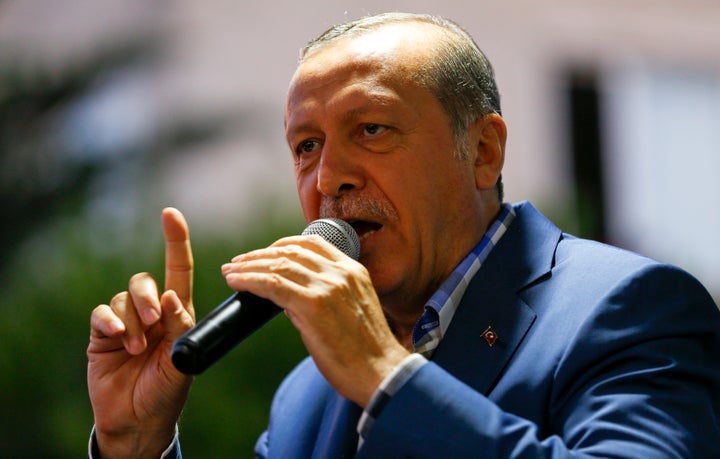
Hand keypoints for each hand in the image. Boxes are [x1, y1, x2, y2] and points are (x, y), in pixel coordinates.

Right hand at [87, 208, 195, 457]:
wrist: (139, 419)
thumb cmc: (167, 390)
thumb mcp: (182, 360)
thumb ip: (180, 328)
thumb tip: (172, 297)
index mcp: (178, 314)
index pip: (179, 270)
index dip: (176, 241)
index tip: (170, 214)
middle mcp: (152, 312)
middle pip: (146, 281)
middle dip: (148, 297)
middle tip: (154, 323)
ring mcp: (126, 322)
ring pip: (124, 297)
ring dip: (132, 319)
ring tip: (137, 348)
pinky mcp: (103, 333)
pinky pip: (103, 312)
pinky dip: (110, 321)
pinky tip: (118, 338)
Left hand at [221, 234, 408, 406]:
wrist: (382, 375)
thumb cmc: (366, 353)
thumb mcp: (349, 311)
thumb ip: (321, 298)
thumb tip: (288, 297)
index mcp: (352, 271)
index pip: (311, 243)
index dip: (280, 245)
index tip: (262, 255)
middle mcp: (341, 273)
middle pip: (290, 251)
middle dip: (259, 255)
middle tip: (237, 264)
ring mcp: (328, 287)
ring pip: (278, 265)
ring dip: (249, 267)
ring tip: (230, 272)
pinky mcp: (314, 305)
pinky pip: (273, 284)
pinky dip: (250, 281)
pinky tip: (236, 282)